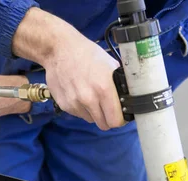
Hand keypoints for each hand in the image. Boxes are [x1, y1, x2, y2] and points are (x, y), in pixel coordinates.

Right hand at [12, 8, 124, 130]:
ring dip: (94, 113)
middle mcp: (89, 99)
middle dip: (108, 118)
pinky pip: (79, 114)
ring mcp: (75, 103)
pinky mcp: (64, 105)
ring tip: (91, 96)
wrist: (59, 49)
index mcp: (104, 89)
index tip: (120, 116)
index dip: (120, 120)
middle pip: (103, 124)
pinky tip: (80, 94)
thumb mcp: (110, 64)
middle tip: (107, 108)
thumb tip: (129, 94)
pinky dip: (82, 108)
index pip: (115, 121)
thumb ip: (120, 82)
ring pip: (91, 120)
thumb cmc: (86, 53)